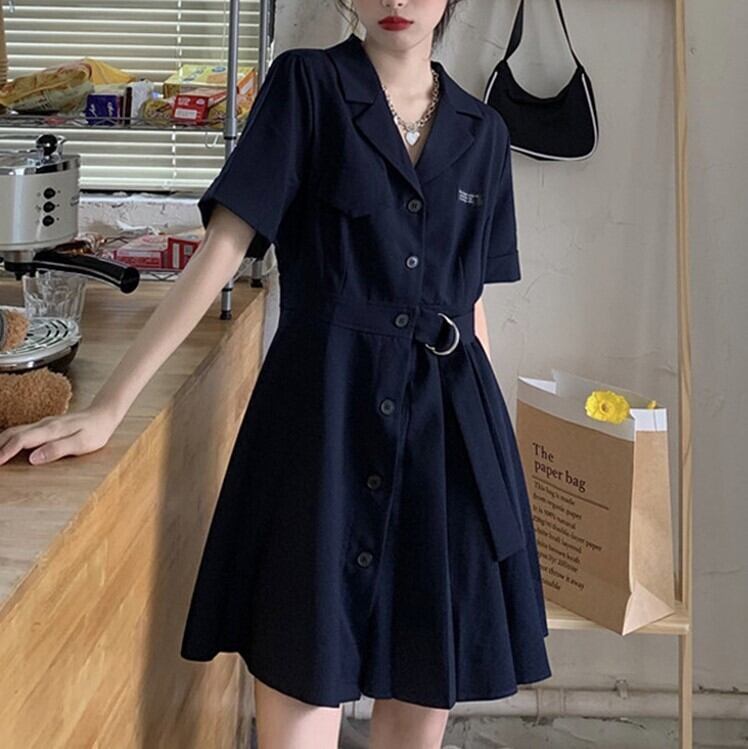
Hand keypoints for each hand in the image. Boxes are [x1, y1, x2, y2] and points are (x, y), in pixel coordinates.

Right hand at [0, 405, 119, 466]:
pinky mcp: (45, 425)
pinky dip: (9, 438)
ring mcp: (43, 423)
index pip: (22, 440)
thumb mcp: (82, 443)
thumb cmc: (96, 431)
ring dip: (0, 441)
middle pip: (12, 433)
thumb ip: (58, 449)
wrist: (104, 415)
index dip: (6, 451)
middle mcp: (44, 424)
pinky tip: (5, 445)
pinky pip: (22, 431)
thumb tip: (33, 458)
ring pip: (15, 430)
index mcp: (51, 430)